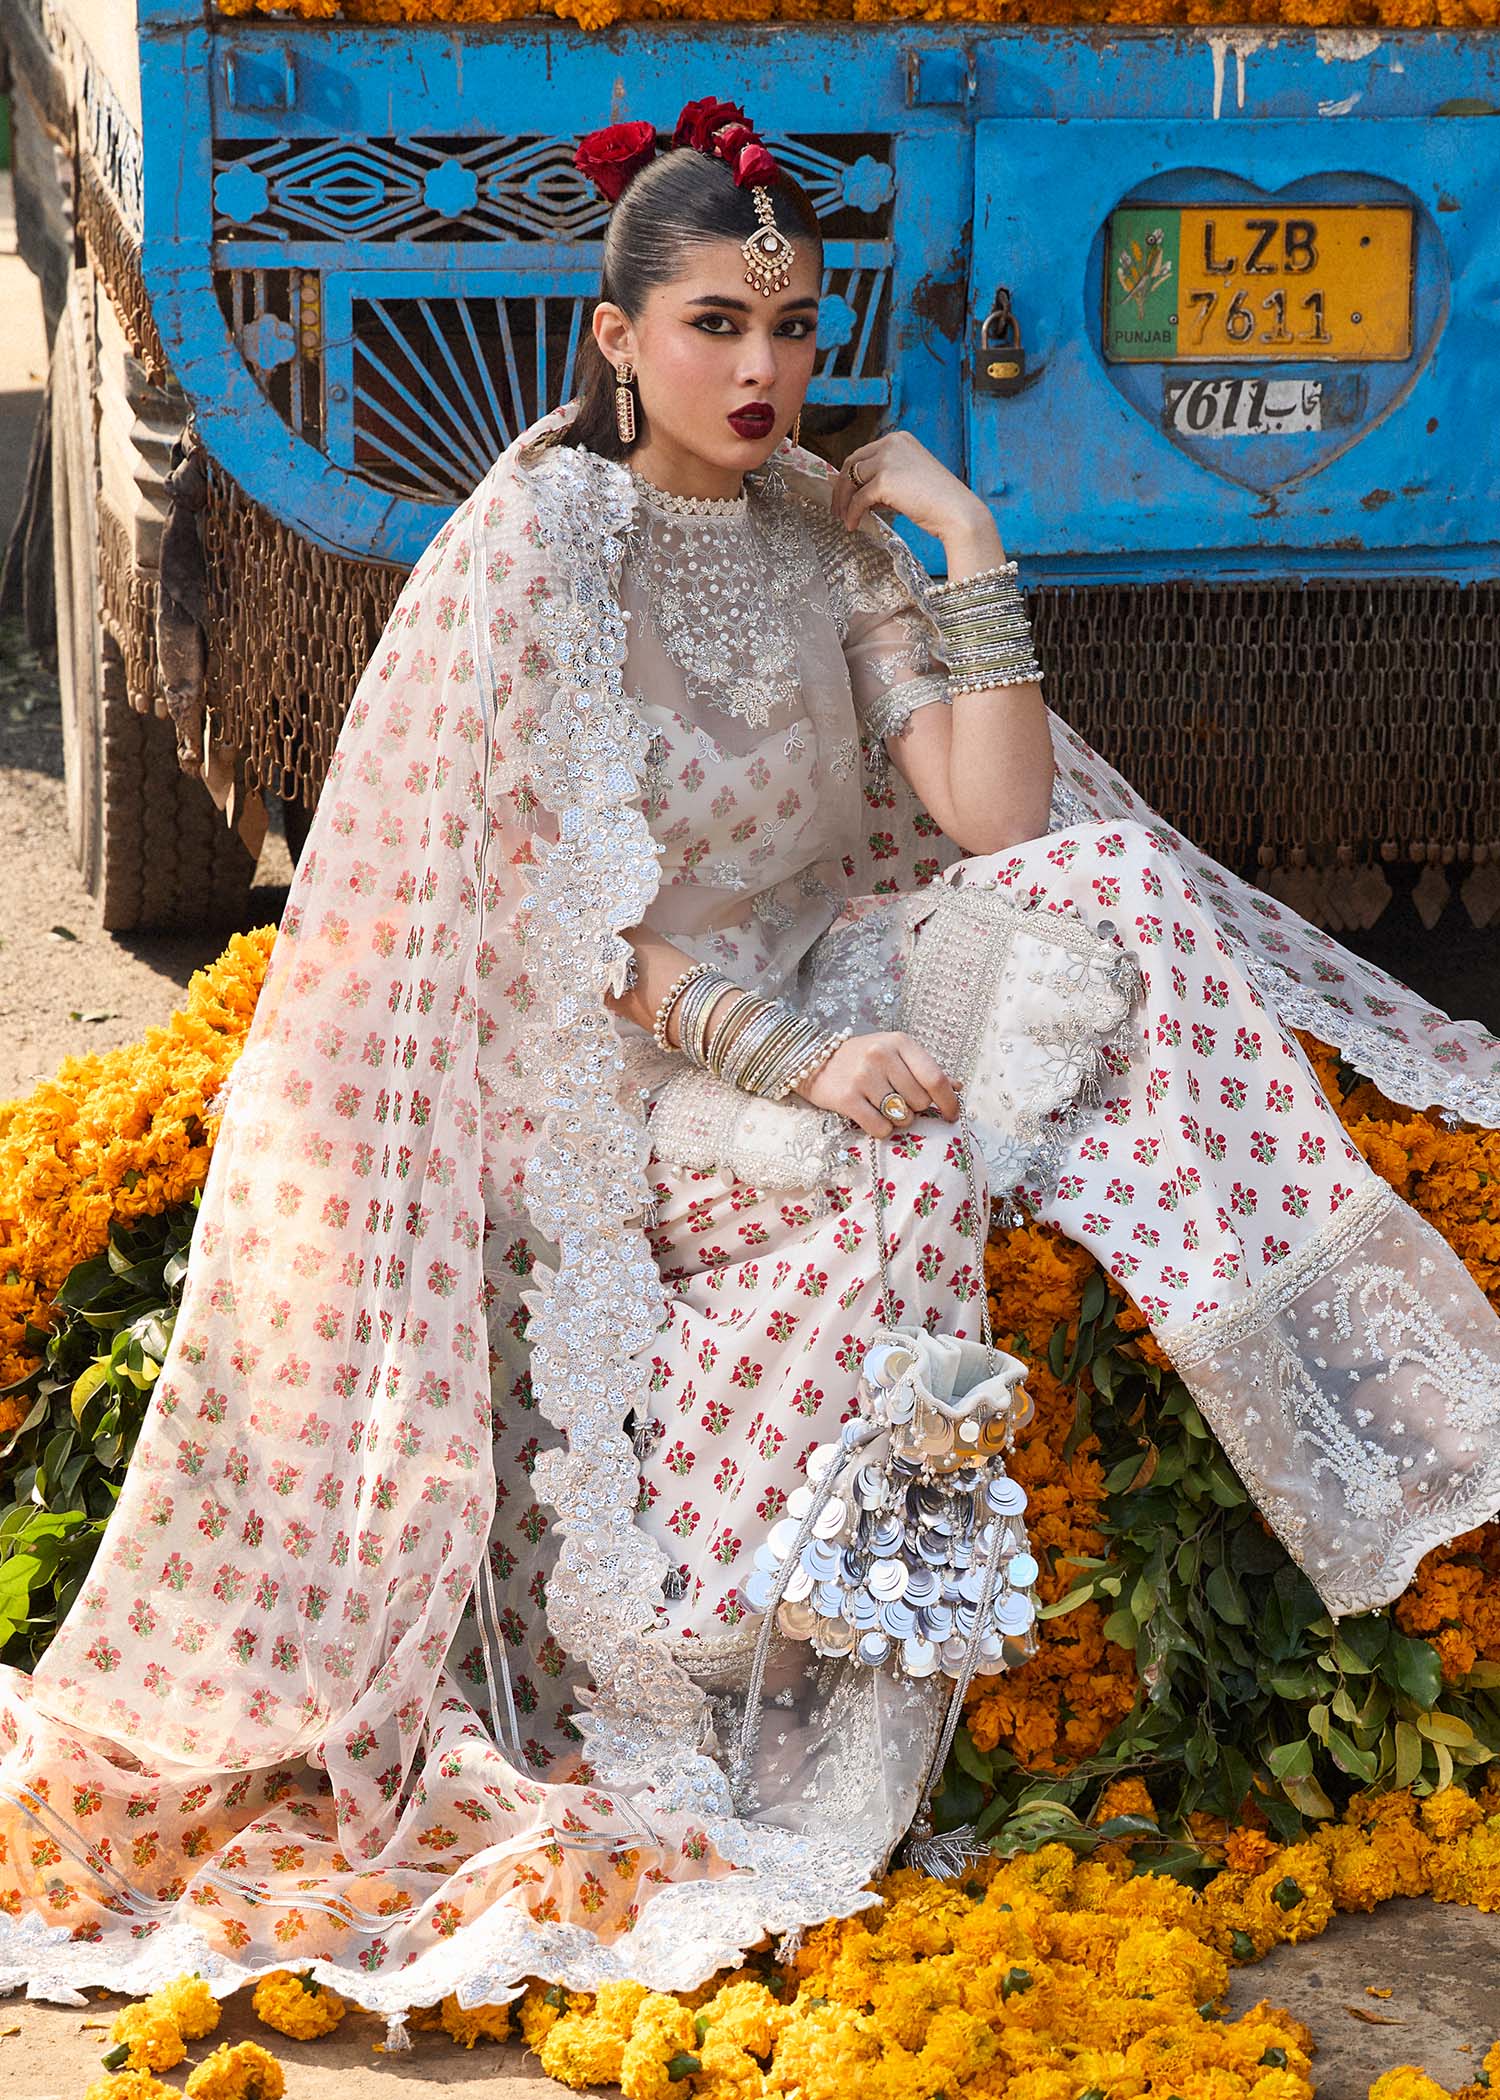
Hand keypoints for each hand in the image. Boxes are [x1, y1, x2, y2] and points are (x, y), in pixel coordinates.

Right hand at [793, 1030, 960, 1138]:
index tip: (951, 1115)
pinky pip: (880, 1127)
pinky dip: (881, 1129)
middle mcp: (881, 1055)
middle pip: (919, 1101)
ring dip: (898, 1120)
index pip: (935, 1078)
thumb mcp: (896, 1054)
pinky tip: (872, 1118)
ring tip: (885, 1109)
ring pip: (901, 1116)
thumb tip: (958, 1089)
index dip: (948, 1102)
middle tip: (901, 1103)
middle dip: (916, 1109)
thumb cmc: (862, 1058)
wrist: (813, 1059)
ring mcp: (863, 1076)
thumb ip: (926, 1070)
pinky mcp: (846, 1098)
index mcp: (900, 1042)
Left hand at [829, 428, 993, 547]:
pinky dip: (853, 513)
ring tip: (843, 519)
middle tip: (837, 508)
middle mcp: (892, 443)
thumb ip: (884, 479)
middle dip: (841, 488)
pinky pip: (859, 499)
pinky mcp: (885, 480)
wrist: (957, 512)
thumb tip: (858, 493)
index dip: (849, 475)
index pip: (863, 454)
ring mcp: (888, 460)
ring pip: (851, 480)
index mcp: (899, 439)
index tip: (844, 493)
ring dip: (843, 502)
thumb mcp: (908, 480)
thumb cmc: (938, 501)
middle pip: (852, 463)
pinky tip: (853, 525)